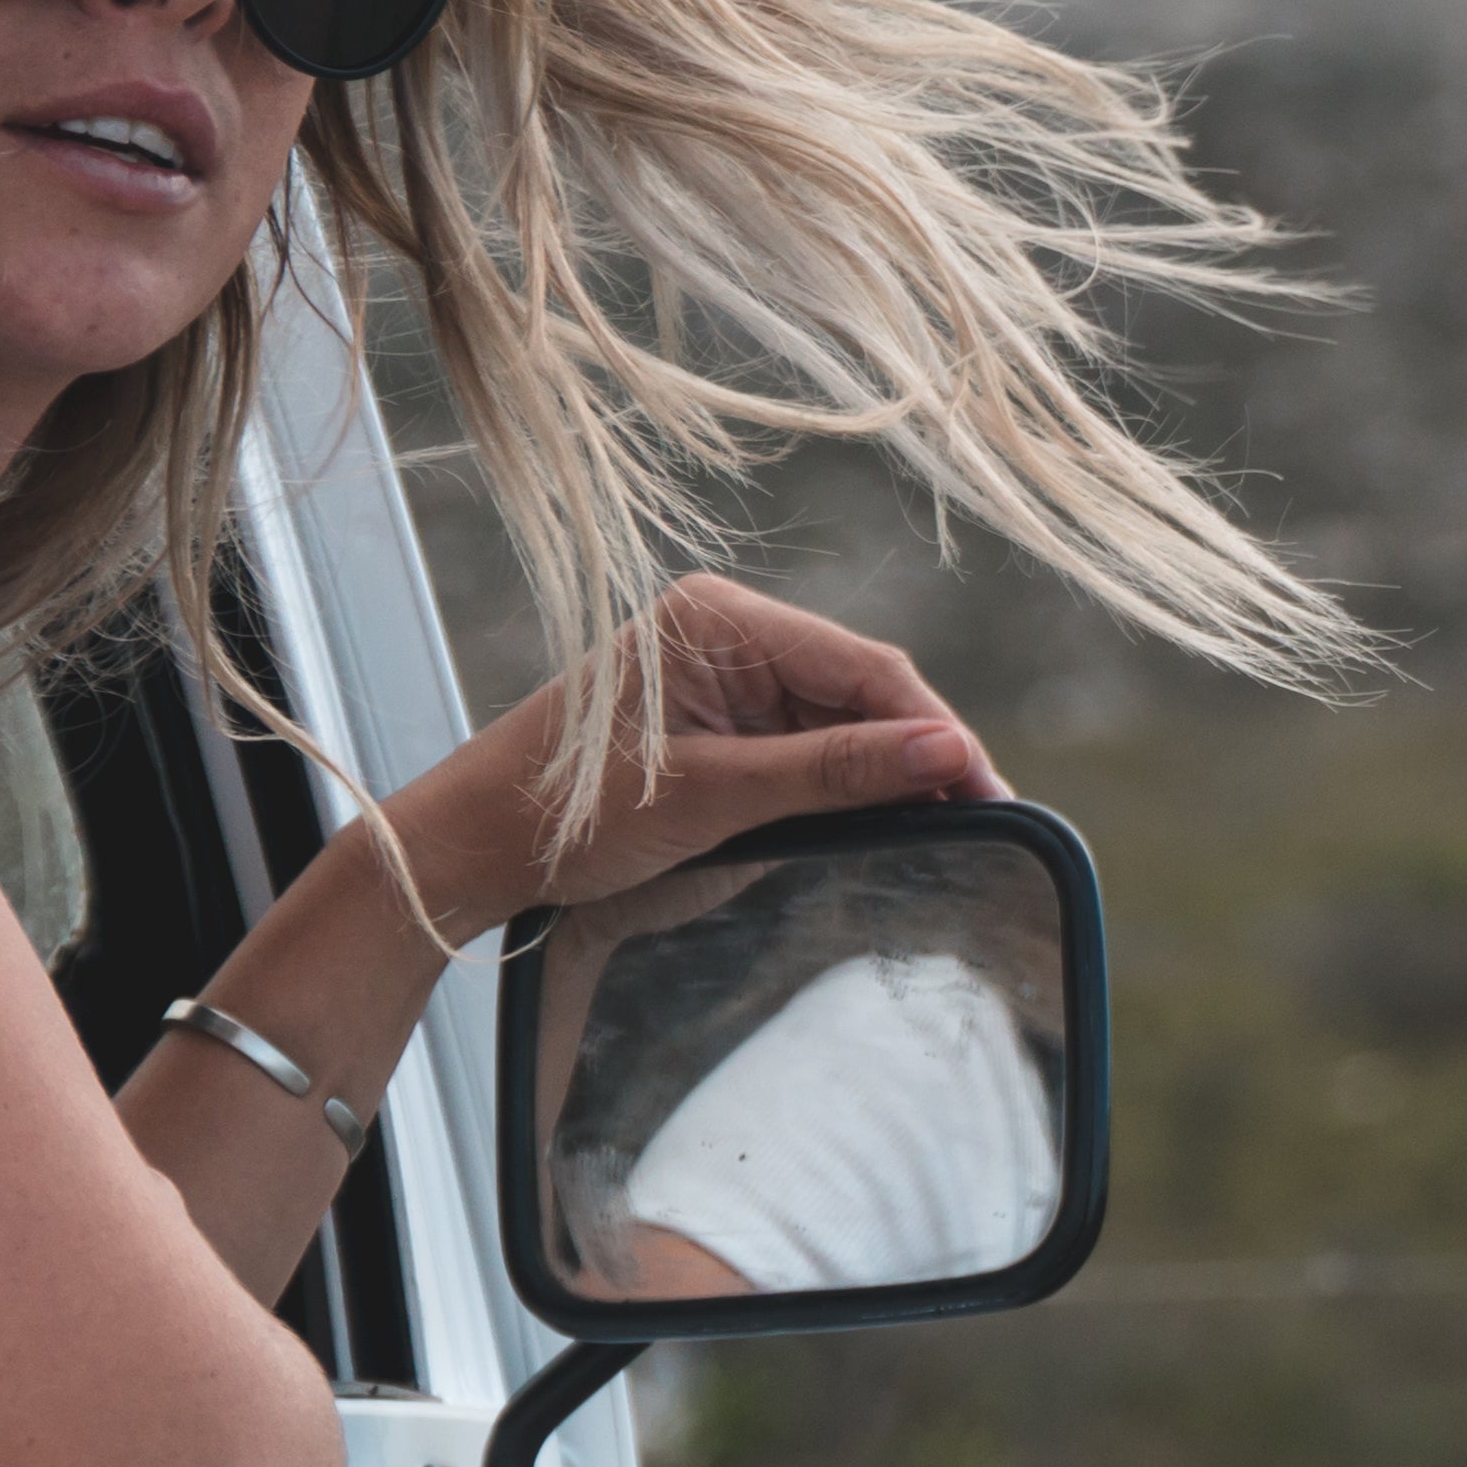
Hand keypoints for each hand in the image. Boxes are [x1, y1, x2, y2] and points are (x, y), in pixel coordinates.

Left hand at [389, 574, 1005, 939]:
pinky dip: (849, 786)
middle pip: (862, 689)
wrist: (481, 847)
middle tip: (984, 814)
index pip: (861, 665)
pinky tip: (885, 820)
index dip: (931, 728)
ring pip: (846, 720)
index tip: (986, 786)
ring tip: (948, 824)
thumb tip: (944, 755)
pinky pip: (812, 747)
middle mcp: (730, 633)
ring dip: (889, 773)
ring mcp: (728, 678)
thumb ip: (832, 772)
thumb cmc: (569, 811)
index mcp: (719, 618)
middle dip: (919, 750)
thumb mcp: (713, 797)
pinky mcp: (726, 725)